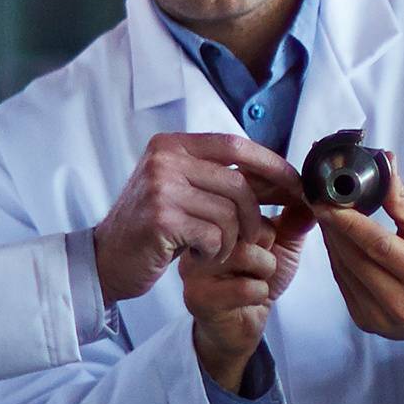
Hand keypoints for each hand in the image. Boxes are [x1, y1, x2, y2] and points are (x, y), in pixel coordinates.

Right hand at [92, 131, 302, 309]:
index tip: (295, 185)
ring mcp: (160, 187)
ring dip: (231, 240)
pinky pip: (214, 235)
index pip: (236, 145)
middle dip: (254, 215)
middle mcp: (164, 159)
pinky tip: (198, 254)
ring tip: (214, 248)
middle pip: (238, 184)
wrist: (107, 259)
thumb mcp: (183, 190)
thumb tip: (283, 178)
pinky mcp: (161, 219)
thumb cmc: (154, 227)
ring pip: (229, 213)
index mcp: (172, 145)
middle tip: (251, 237)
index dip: (271, 165)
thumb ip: (222, 179)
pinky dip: (215, 252)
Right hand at [186, 203, 306, 395]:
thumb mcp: (281, 246)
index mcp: (213, 218)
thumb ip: (294, 220)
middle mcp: (196, 238)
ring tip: (255, 279)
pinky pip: (245, 287)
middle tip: (260, 264)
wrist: (240, 326)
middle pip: (247, 225)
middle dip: (268, 248)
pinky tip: (248, 299)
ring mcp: (193, 268)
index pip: (244, 198)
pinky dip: (259, 294)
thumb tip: (311, 196)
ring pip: (246, 253)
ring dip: (265, 270)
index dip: (271, 215)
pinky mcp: (198, 296)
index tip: (278, 232)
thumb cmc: (255, 281)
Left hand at [315, 177, 403, 370]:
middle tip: (321, 200)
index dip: (348, 221)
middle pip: (354, 257)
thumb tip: (384, 164)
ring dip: (332, 241)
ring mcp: (380, 317)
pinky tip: (338, 240)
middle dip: (334, 226)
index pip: (377, 244)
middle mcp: (400, 303)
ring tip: (327, 215)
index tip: (327, 200)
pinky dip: (338, 259)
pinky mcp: (366, 322)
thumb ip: (403, 201)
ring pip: (343, 270)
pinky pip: (343, 283)